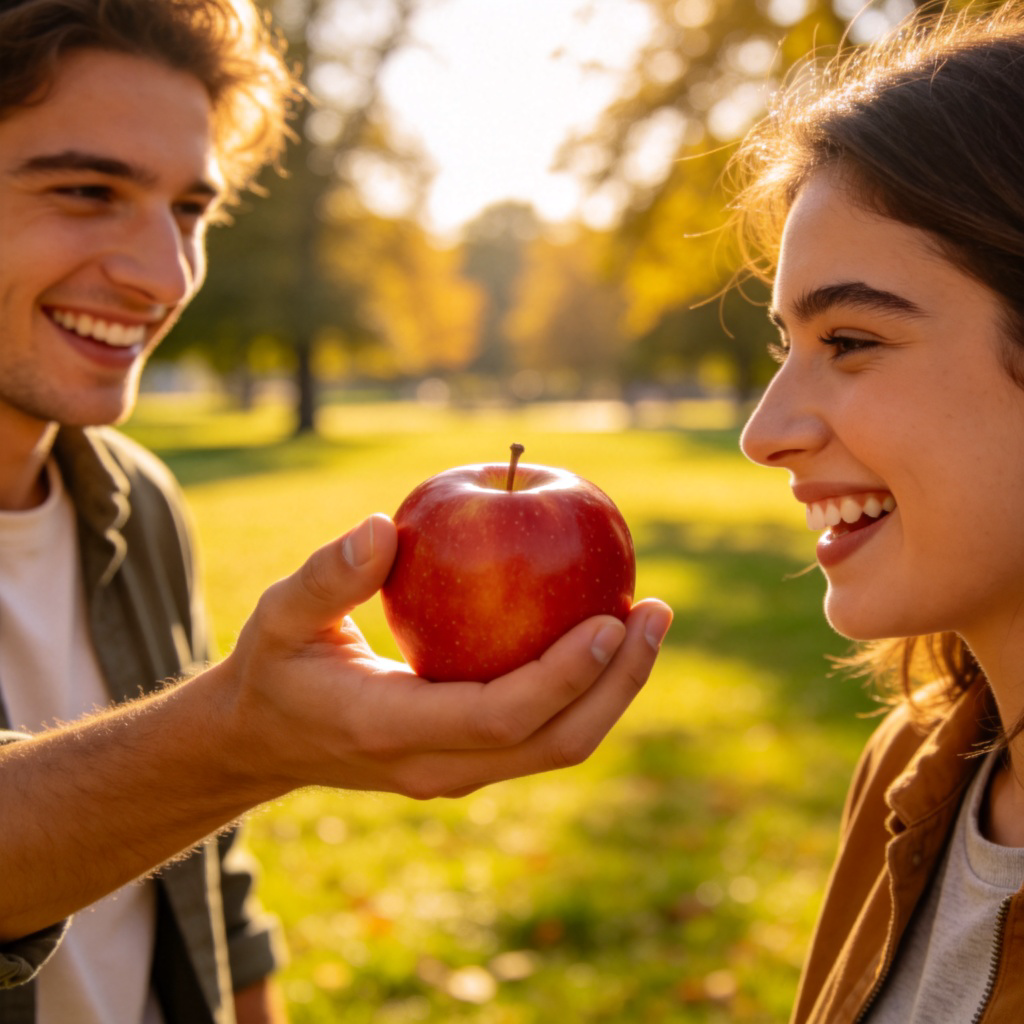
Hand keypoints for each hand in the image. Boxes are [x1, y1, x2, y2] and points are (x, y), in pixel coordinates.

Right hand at [217, 514, 671, 799]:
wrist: (264, 740)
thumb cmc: (274, 667)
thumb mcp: (279, 614)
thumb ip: (328, 575)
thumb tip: (386, 527)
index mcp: (391, 729)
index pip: (498, 716)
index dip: (563, 676)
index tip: (611, 620)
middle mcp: (437, 765)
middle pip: (553, 743)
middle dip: (616, 684)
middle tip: (656, 613)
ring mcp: (458, 772)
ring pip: (558, 746)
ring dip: (612, 690)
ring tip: (648, 622)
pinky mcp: (470, 760)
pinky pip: (543, 733)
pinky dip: (585, 690)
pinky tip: (604, 634)